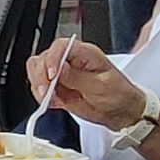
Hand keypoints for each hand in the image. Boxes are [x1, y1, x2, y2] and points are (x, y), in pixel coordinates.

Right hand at [24, 38, 146, 131]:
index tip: (51, 76)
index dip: (52, 59)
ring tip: (49, 98)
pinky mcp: (58, 88)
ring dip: (38, 85)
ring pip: (38, 71)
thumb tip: (59, 69)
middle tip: (46, 91)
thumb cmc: (119, 95)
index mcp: (84, 53)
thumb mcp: (100, 86)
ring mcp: (63, 74)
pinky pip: (41, 88)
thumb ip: (77, 77)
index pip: (61, 47)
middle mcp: (71, 61)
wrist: (122, 112)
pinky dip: (42, 96)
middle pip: (44, 58)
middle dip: (40, 75)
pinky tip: (52, 102)